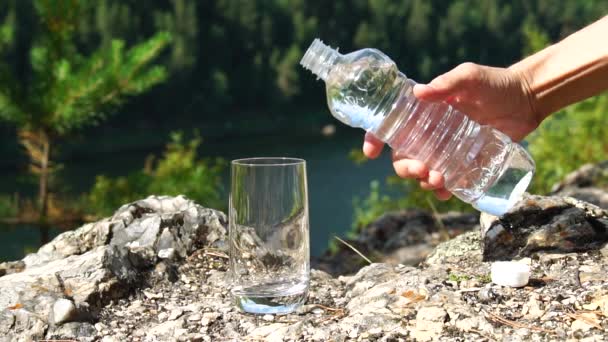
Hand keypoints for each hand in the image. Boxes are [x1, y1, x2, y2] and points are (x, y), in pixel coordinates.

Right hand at [362, 62, 538, 199]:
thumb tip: (418, 93)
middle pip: (403, 157)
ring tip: (440, 181)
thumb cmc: (496, 83)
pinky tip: (450, 192)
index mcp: (423, 113)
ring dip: (424, 182)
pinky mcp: (465, 163)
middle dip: (406, 168)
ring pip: (423, 173)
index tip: (371, 153)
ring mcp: (447, 151)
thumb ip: (447, 83)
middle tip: (422, 170)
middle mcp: (430, 134)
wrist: (527, 99)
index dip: (375, 139)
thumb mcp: (470, 77)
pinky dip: (445, 191)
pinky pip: (449, 182)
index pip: (391, 126)